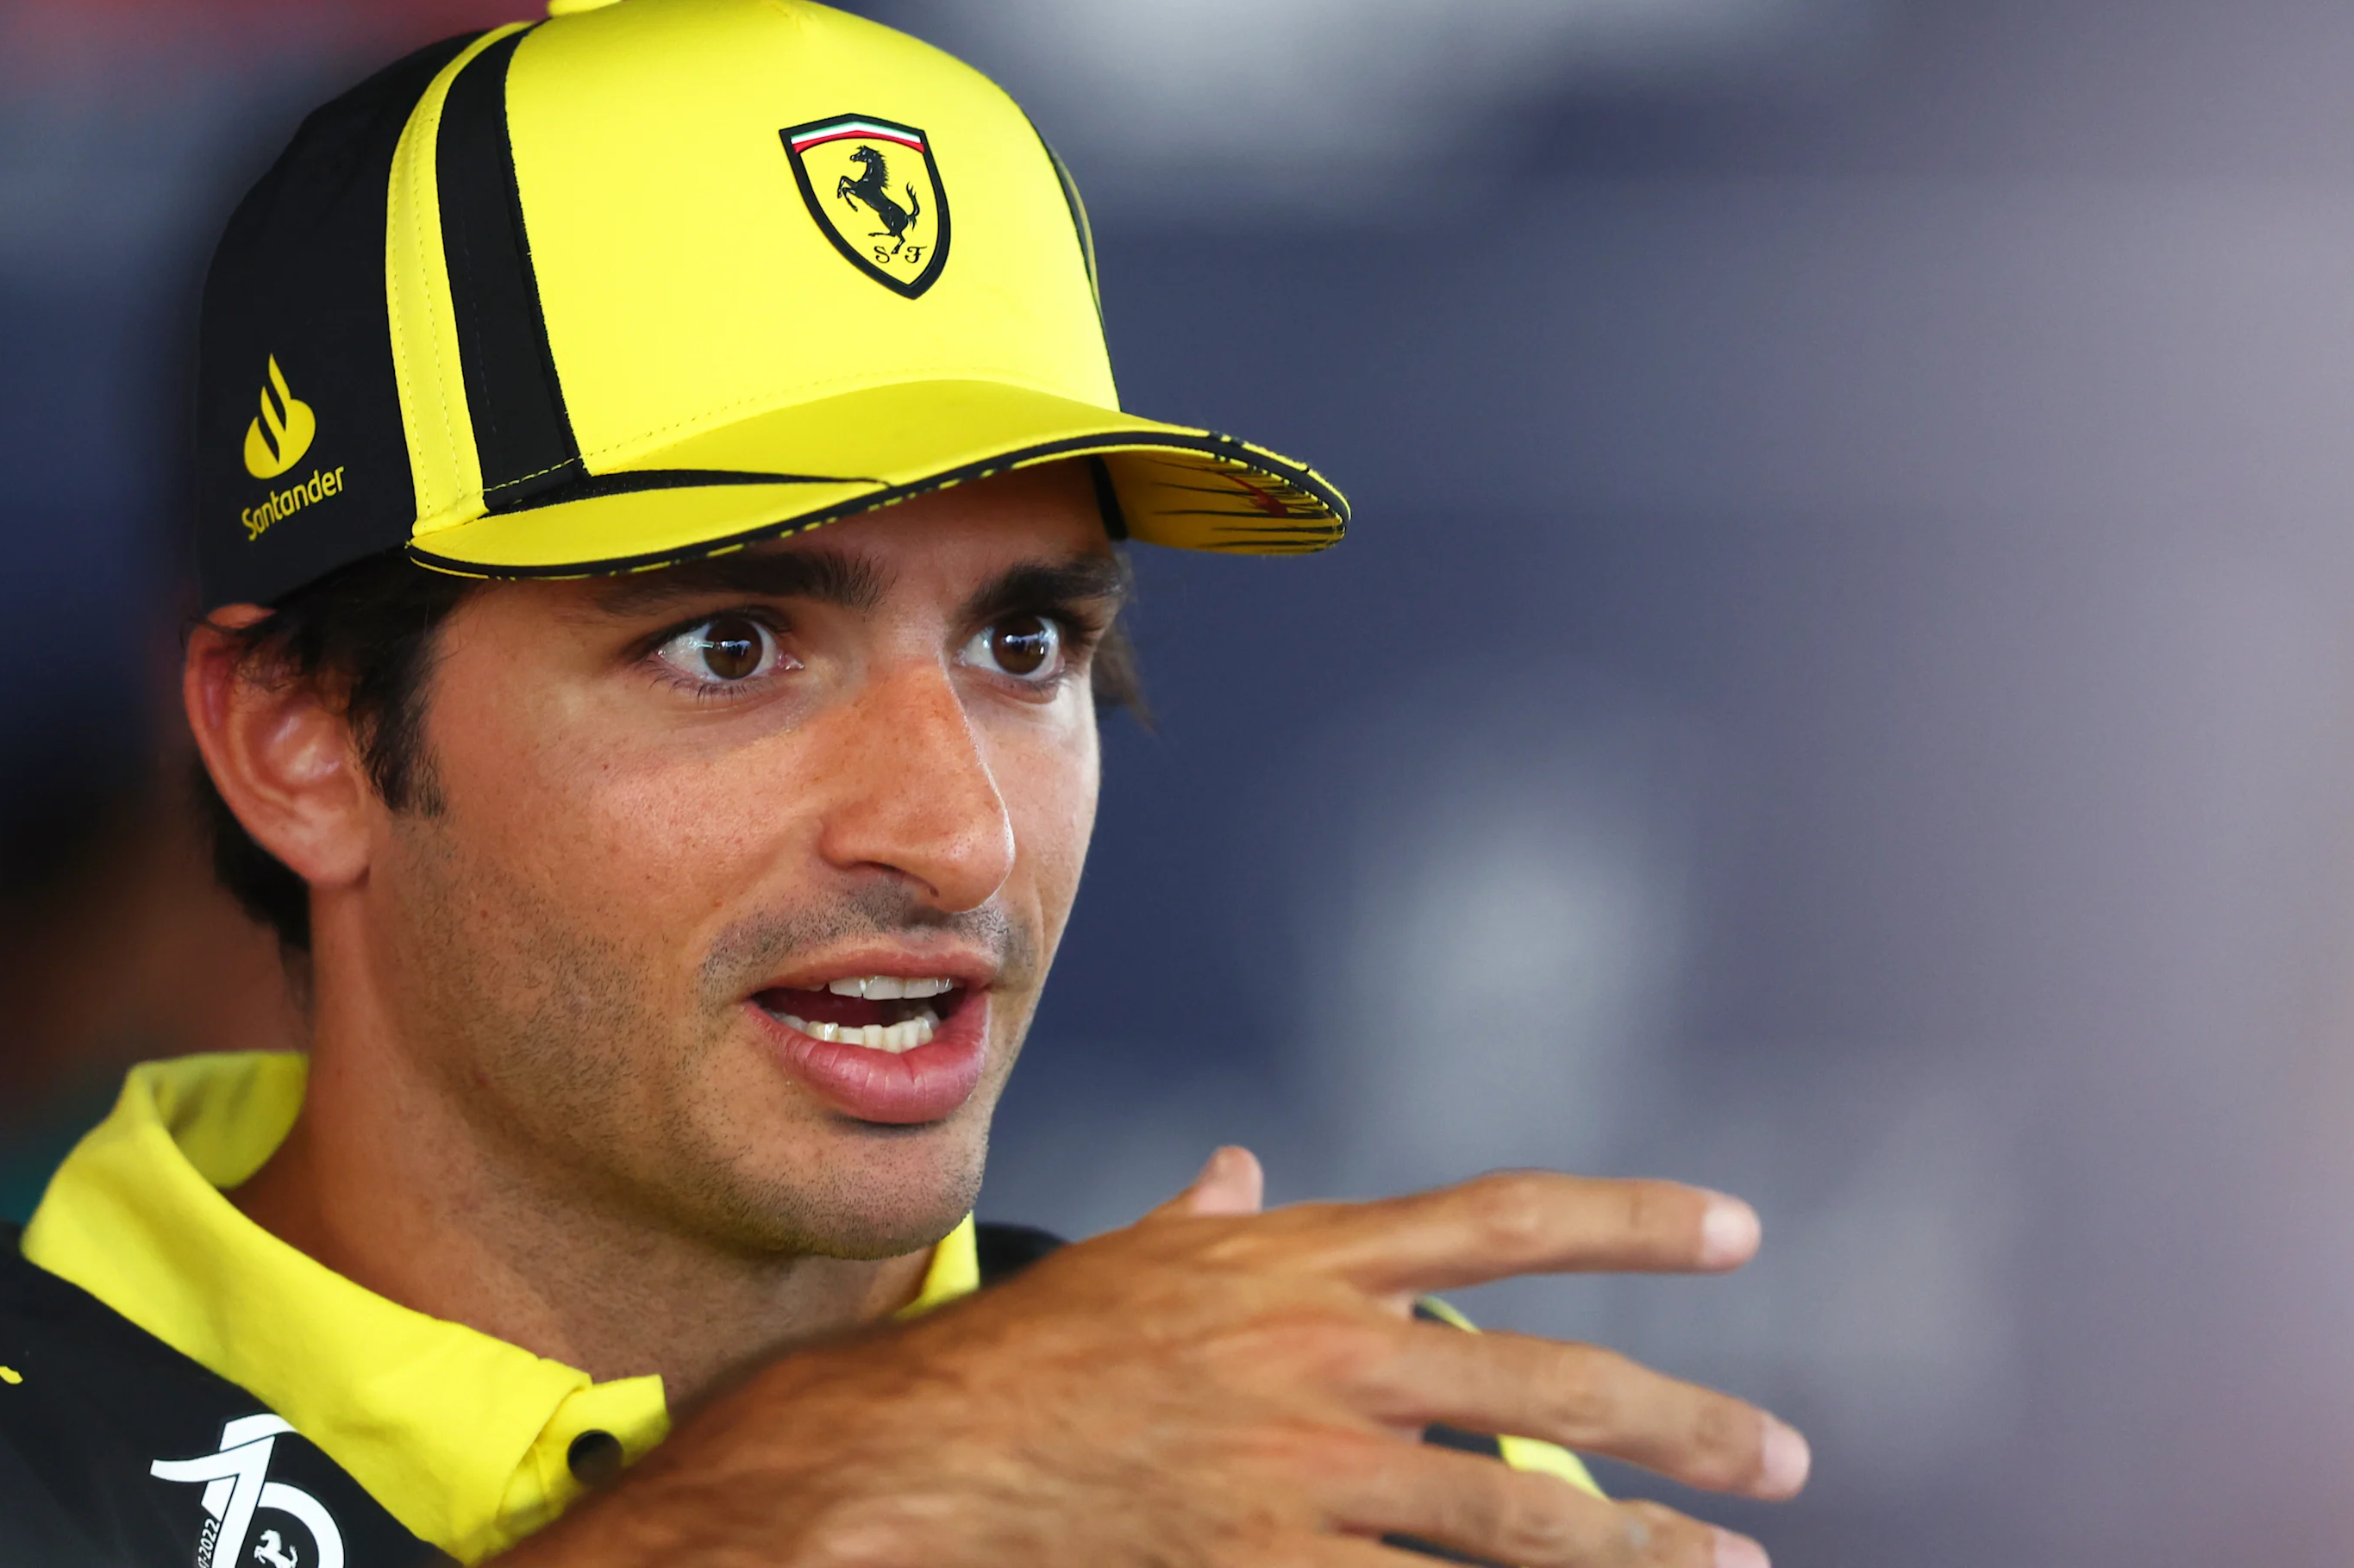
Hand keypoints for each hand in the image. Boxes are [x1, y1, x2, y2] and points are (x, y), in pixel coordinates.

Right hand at [520, 1160, 1807, 1567]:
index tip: (1738, 1231)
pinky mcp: (1274, 1564)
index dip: (1634, 1221)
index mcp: (1302, 1260)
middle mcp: (1326, 1351)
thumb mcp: (1130, 1264)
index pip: (1504, 1219)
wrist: (922, 1458)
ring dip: (1644, 1550)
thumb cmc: (1024, 1359)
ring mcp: (1307, 1466)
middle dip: (1689, 1423)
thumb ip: (1210, 1221)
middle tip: (1778, 1456)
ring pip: (1523, 1514)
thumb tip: (1245, 1171)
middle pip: (1553, 1379)